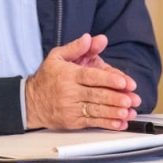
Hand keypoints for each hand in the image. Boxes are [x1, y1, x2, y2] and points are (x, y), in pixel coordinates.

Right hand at [25, 33, 140, 130]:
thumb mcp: (57, 56)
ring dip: (114, 112)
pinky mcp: (73, 121)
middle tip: (131, 99)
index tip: (124, 82)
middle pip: (96, 95)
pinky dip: (108, 124)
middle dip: (116, 97)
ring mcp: (71, 108)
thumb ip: (76, 47)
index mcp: (68, 74)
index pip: (91, 76)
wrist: (31, 102)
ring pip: (96, 110)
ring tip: (129, 111)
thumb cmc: (47, 77)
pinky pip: (92, 123)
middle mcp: (70, 92)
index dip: (108, 79)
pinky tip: (120, 122)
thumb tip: (90, 38)